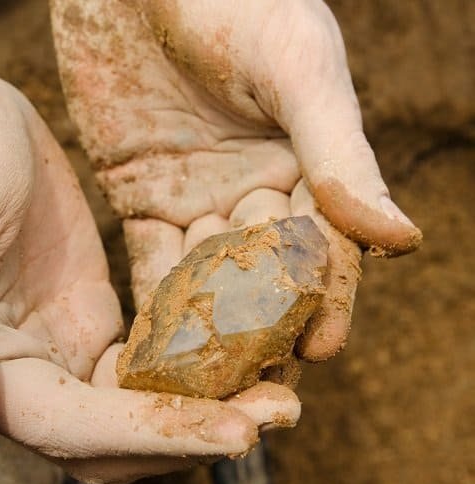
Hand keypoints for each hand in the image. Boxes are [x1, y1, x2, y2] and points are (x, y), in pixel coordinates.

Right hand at [0, 56, 298, 482]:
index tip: (237, 429)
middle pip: (114, 435)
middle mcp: (18, 373)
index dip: (149, 432)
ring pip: (138, 403)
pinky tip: (247, 339)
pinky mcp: (86, 310)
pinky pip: (149, 352)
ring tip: (280, 387)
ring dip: (205, 404)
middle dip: (193, 432)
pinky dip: (195, 359)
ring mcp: (56, 344)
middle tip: (280, 409)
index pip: (69, 427)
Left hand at [50, 0, 421, 360]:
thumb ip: (339, 149)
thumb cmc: (230, 1)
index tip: (320, 351)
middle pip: (268, 276)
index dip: (325, 298)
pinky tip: (150, 347)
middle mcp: (255, 190)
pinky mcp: (141, 198)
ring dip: (208, 331)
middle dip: (266, 330)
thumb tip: (399, 239)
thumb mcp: (295, 66)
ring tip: (202, 385)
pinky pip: (149, 262)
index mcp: (307, 162)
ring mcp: (196, 199)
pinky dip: (152, 304)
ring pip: (208, 280)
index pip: (324, 243)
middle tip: (258, 387)